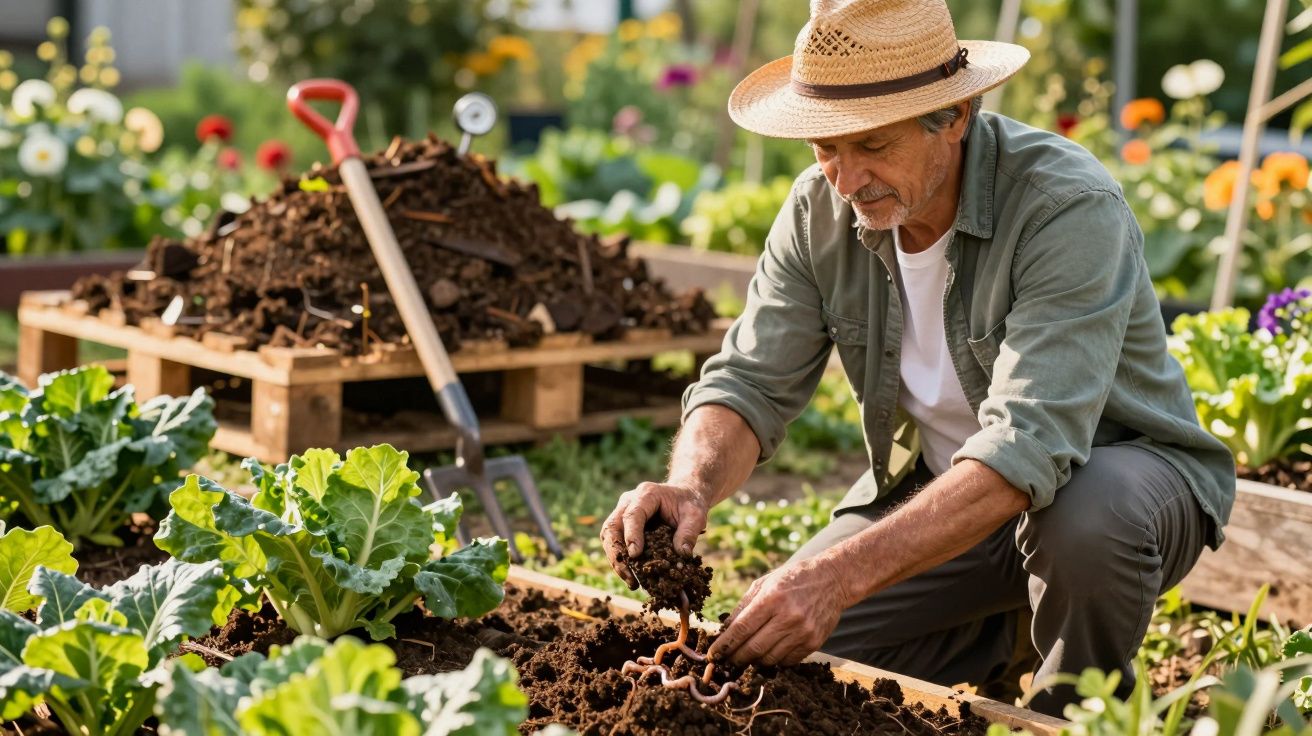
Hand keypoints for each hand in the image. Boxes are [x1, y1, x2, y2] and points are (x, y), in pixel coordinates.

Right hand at [600, 481, 707, 588]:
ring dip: (616, 561)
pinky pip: (614, 543)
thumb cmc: (689, 504)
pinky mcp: (622, 526)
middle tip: (629, 576)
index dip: (632, 535)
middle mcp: (628, 502)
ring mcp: (622, 513)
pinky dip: (621, 561)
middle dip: (617, 554)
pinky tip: (632, 577)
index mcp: (647, 494)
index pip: (632, 515)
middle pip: (612, 527)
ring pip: (608, 536)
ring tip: (631, 582)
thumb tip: (682, 555)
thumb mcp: (696, 515)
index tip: (635, 555)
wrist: (683, 497)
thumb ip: (689, 533)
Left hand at [707, 555, 852, 665]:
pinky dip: (775, 661)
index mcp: (771, 598)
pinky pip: (787, 661)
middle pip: (754, 648)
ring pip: (769, 658)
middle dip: (736, 658)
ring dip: (754, 661)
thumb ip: (743, 606)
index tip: (713, 654)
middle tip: (726, 661)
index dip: (725, 645)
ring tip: (747, 657)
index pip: (741, 629)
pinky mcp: (814, 642)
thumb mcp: (765, 582)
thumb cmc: (793, 578)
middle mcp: (788, 617)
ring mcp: (803, 632)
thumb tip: (724, 630)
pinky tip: (769, 653)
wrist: (833, 580)